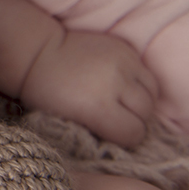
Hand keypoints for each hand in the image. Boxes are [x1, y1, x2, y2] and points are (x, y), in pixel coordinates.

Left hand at [21, 29, 158, 147]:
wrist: (37, 52)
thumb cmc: (46, 93)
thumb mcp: (68, 121)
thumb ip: (99, 132)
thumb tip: (125, 142)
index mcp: (98, 106)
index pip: (134, 133)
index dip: (126, 138)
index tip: (114, 133)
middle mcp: (114, 82)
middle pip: (146, 112)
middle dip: (135, 119)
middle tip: (118, 117)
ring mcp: (121, 61)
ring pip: (151, 91)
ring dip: (141, 100)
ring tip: (123, 101)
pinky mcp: (123, 47)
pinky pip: (145, 71)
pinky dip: (138, 81)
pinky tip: (121, 84)